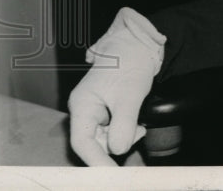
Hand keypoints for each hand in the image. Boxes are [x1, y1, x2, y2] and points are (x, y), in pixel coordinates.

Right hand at [68, 7, 165, 165]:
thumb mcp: (130, 95)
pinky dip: (126, 130)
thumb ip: (123, 124)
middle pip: (94, 143)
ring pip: (105, 139)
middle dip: (115, 144)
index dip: (95, 160)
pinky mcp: (107, 112)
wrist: (141, 48)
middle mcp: (84, 110)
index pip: (82, 141)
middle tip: (136, 134)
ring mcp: (95, 111)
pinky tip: (136, 122)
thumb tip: (117, 149)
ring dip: (123, 136)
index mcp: (82, 104)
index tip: (110, 173)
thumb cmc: (131, 64)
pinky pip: (113, 131)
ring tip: (138, 123)